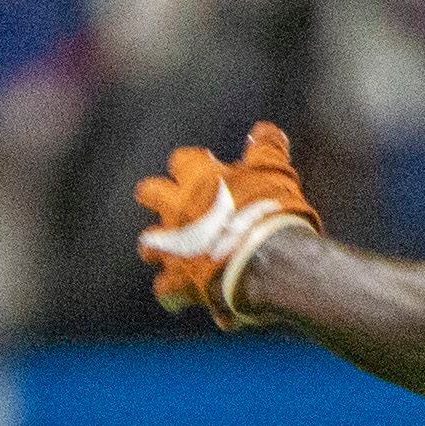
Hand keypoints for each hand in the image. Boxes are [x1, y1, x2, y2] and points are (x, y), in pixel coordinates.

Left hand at [136, 120, 320, 325]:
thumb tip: (265, 129)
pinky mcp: (179, 280)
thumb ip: (267, 148)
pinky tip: (185, 296)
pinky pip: (166, 289)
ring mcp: (174, 245)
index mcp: (200, 179)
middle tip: (174, 204)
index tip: (205, 167)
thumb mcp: (275, 171)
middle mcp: (178, 208)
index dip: (191, 165)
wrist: (266, 259)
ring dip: (159, 247)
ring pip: (149, 243)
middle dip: (157, 197)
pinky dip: (174, 293)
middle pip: (151, 193)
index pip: (183, 160)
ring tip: (173, 253)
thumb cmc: (270, 211)